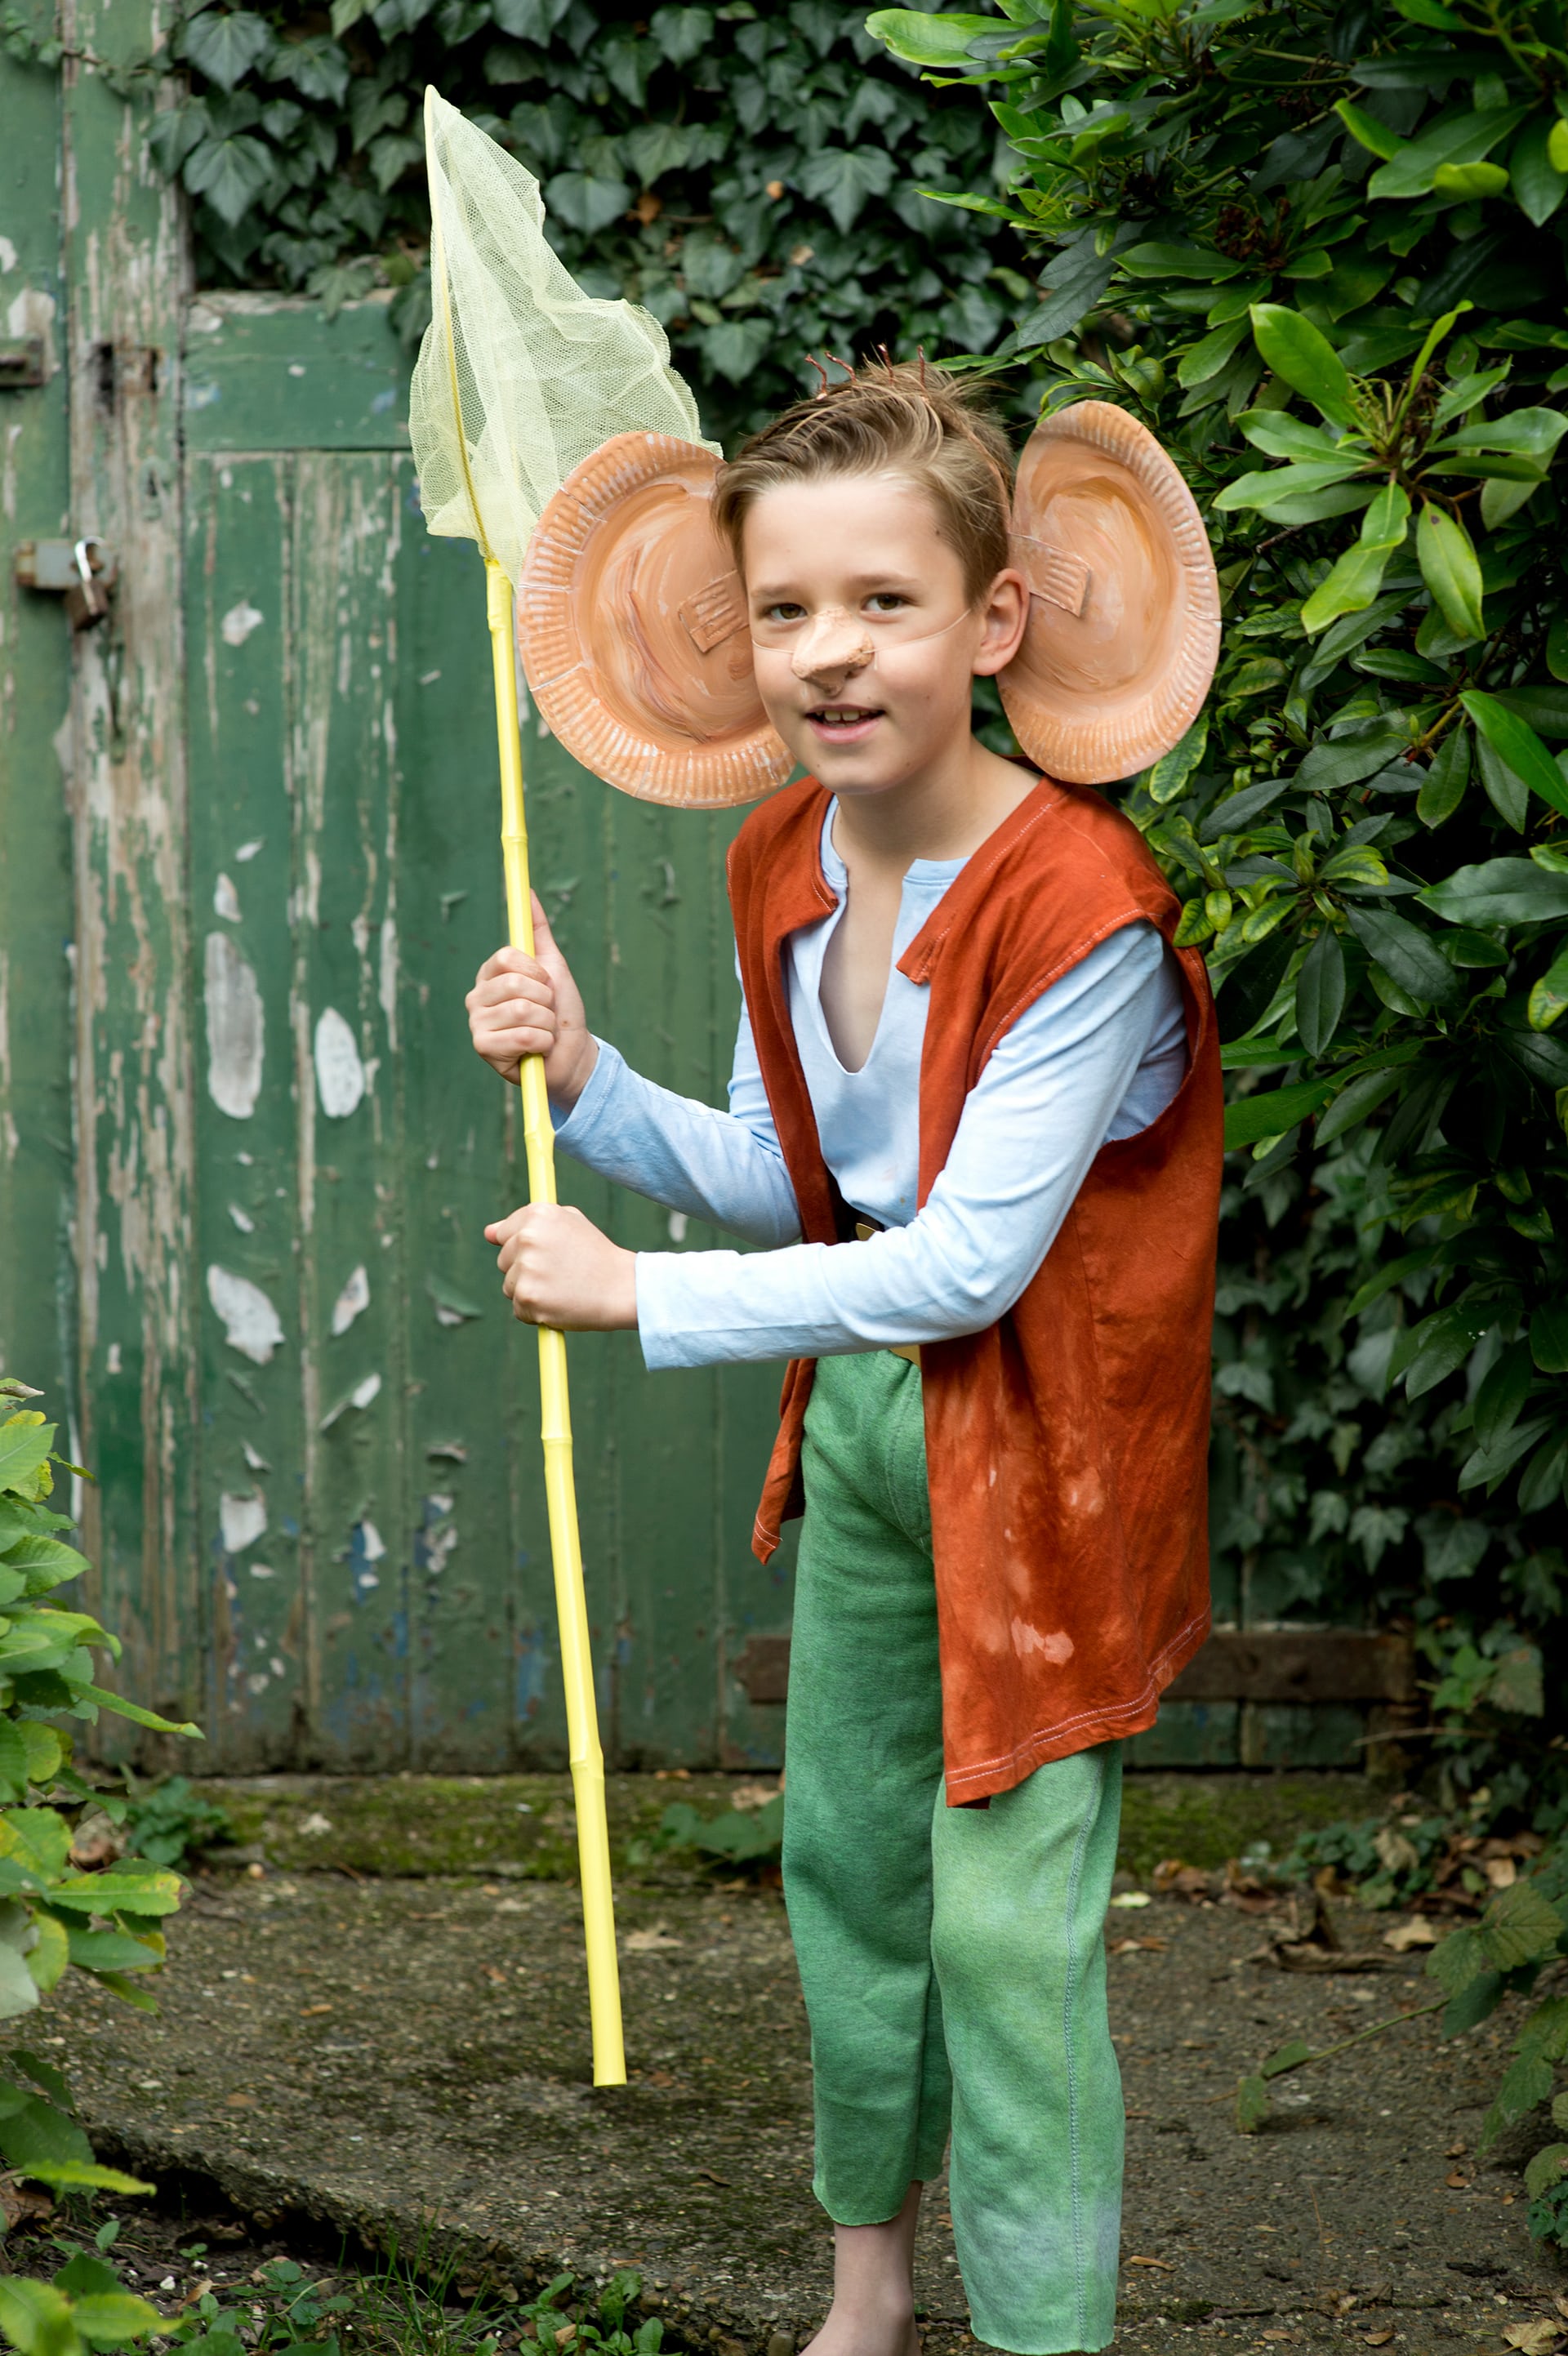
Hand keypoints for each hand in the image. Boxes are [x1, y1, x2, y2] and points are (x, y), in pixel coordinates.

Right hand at [466, 896, 596, 1105]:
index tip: (545, 983)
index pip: (506, 957)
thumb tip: (528, 893)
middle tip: (546, 1012)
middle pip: (515, 984)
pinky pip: (524, 1036)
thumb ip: (538, 931)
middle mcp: (477, 997)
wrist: (572, 1055)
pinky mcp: (484, 1049)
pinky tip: (538, 1049)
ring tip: (544, 1031)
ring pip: (522, 1011)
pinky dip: (543, 1042)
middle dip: (545, 1000)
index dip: (535, 971)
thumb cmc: (561, 1012)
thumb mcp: (553, 967)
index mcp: (490, 975)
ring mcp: (477, 1024)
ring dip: (546, 1023)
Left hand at [484, 1202, 637, 1330]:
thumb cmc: (596, 1255)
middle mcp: (528, 1237)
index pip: (503, 1232)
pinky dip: (535, 1312)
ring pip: (509, 1286)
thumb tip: (488, 1233)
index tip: (540, 1255)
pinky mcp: (527, 1297)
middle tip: (559, 1274)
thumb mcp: (571, 1223)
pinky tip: (560, 1304)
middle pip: (503, 1260)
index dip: (522, 1247)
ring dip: (529, 1291)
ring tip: (561, 1289)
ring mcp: (526, 1268)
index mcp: (538, 1214)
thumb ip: (530, 1222)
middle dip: (525, 1270)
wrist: (622, 1288)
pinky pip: (518, 1309)